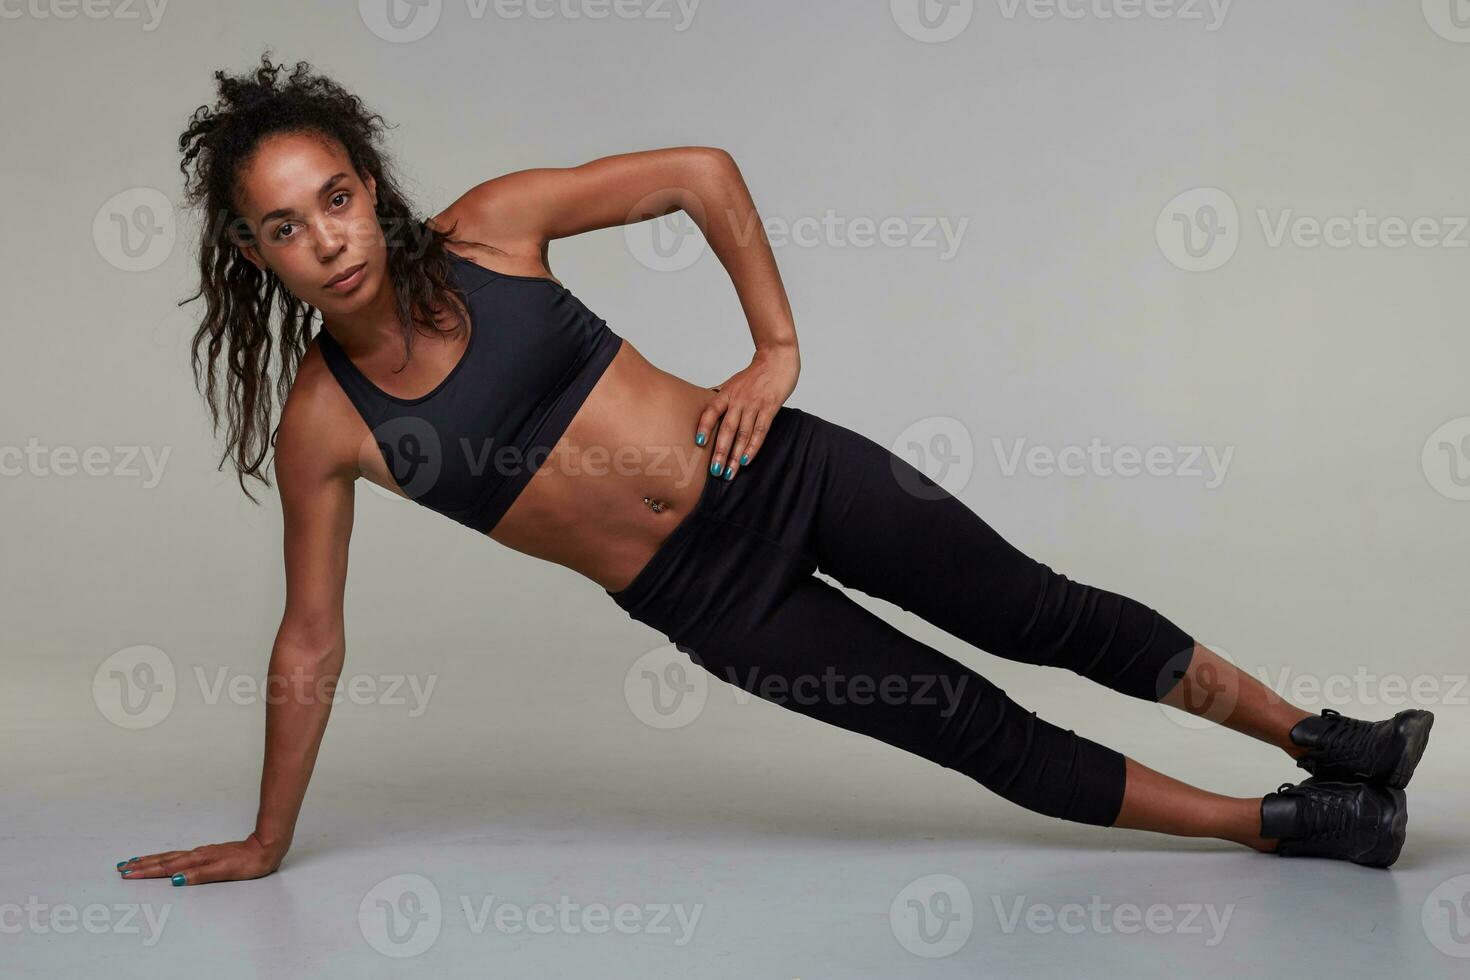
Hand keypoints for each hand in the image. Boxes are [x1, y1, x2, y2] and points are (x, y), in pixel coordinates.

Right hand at [116, 832, 285, 885]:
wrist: (265, 848)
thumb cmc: (247, 863)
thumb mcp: (224, 872)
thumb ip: (199, 875)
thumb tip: (175, 880)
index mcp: (197, 860)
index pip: (166, 867)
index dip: (145, 871)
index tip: (126, 873)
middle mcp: (196, 855)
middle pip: (163, 860)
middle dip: (141, 865)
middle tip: (121, 867)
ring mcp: (201, 853)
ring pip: (169, 856)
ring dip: (150, 860)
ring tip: (134, 862)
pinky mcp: (207, 854)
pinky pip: (179, 855)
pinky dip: (166, 858)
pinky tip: (164, 860)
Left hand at [697, 342, 798, 479]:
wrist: (777, 358)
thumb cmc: (755, 373)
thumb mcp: (732, 383)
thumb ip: (719, 396)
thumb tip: (701, 404)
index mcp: (727, 393)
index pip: (711, 411)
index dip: (704, 426)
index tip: (698, 443)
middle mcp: (738, 400)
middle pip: (727, 428)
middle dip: (719, 452)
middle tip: (714, 472)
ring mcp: (754, 404)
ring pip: (743, 433)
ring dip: (735, 455)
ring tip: (729, 472)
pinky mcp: (770, 408)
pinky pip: (761, 430)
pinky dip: (753, 446)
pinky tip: (746, 459)